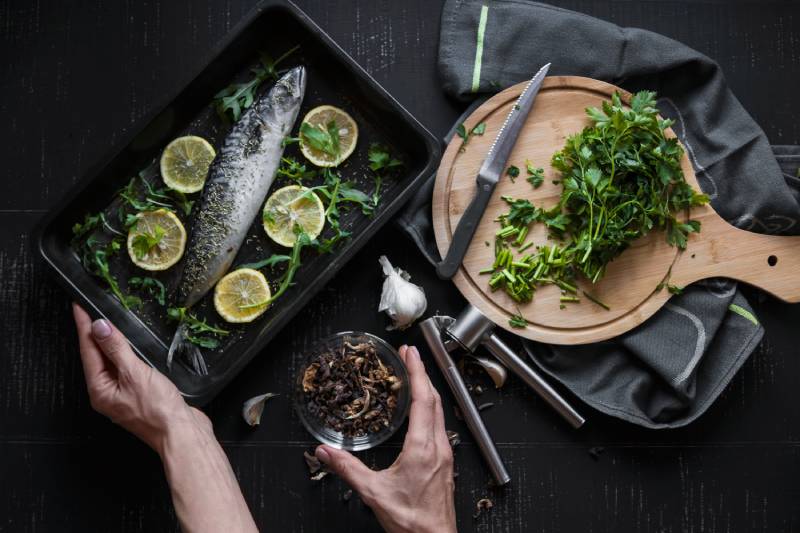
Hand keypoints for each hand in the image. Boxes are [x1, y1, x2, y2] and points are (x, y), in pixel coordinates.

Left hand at [72, 303, 210, 453]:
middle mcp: (107, 392)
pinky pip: (127, 368)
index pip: (88, 351)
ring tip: (107, 321)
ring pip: (112, 362)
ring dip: (110, 342)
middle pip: (96, 356)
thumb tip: (99, 327)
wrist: (182, 433)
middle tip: (90, 308)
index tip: (79, 307)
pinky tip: (130, 345)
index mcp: (100, 389)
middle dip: (94, 333)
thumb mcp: (135, 373)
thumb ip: (117, 348)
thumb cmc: (158, 409)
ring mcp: (123, 394)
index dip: (84, 326)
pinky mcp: (139, 393)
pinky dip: (126, 353)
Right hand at [315, 345, 456, 532]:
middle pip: (435, 400)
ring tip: (415, 376)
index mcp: (423, 448)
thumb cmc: (412, 522)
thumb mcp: (374, 493)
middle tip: (410, 356)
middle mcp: (439, 447)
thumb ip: (348, 469)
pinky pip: (440, 424)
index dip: (417, 372)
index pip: (423, 399)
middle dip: (423, 373)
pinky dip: (430, 407)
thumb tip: (326, 452)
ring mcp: (445, 454)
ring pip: (440, 411)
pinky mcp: (445, 463)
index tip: (411, 354)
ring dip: (428, 390)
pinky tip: (422, 410)